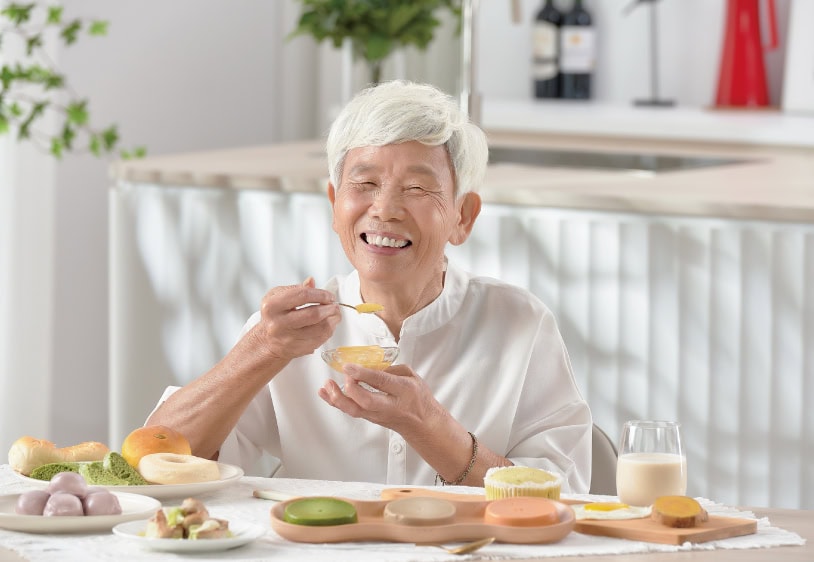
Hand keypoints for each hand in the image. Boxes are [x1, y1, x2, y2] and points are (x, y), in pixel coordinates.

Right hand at [247, 277, 340, 363]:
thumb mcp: (278, 296)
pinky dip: (329, 331)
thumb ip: (296, 288)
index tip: (329, 295)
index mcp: (272, 306)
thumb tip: (311, 281)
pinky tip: (329, 325)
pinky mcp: (297, 350)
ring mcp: (288, 339)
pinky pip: (320, 340)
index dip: (321, 294)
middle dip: (329, 308)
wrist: (267, 341)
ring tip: (335, 314)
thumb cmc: (274, 315)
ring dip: (333, 320)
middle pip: (313, 314)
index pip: (303, 295)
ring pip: (320, 329)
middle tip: (335, 305)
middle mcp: (278, 324)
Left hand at [317, 363, 446, 436]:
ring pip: (355, 410)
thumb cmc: (418, 398)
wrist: (421, 424)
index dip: (363, 374)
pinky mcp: (370, 419)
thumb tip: (370, 365)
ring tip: (327, 384)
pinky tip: (326, 393)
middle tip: (344, 375)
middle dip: (350, 388)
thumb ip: (392, 369)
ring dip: (338, 398)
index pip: (382, 382)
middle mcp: (390, 405)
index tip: (349, 366)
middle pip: (366, 401)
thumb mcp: (412, 376)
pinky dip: (336, 402)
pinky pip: (351, 411)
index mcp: (404, 391)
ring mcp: (378, 415)